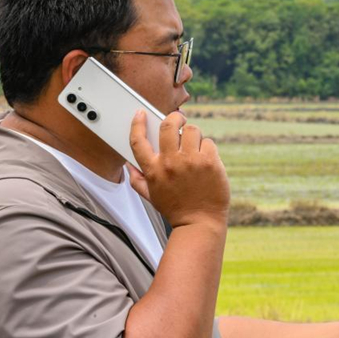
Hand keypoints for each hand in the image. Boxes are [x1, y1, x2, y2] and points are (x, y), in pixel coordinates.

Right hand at [127, 110, 229, 227]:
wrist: (199, 224)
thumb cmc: (176, 209)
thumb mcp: (151, 196)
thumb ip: (137, 180)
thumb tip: (129, 166)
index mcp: (153, 170)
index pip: (138, 140)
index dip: (137, 124)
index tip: (141, 113)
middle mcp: (170, 163)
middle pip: (168, 125)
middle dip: (174, 117)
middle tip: (179, 119)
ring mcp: (190, 161)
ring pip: (191, 130)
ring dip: (193, 134)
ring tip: (194, 145)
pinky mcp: (210, 162)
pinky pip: (208, 142)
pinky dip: (207, 148)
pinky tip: (206, 159)